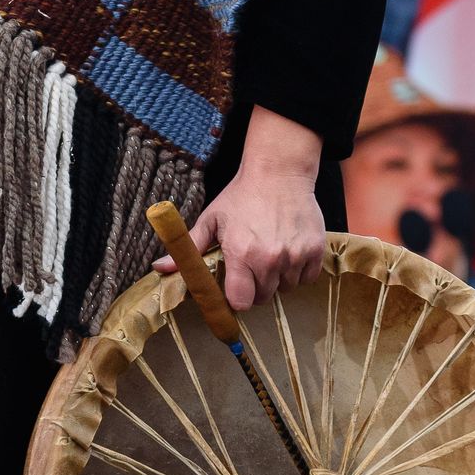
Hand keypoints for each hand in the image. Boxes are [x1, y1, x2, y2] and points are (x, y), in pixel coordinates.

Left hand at [177, 109, 325, 311]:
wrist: (279, 172)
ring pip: (286, 289)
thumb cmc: (242, 196)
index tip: (234, 287)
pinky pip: (307, 278)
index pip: (240, 301)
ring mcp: (294, 255)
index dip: (235, 298)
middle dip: (255, 288)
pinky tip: (289, 252)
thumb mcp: (212, 219)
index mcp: (240, 253)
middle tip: (251, 267)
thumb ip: (190, 247)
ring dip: (278, 280)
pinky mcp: (315, 250)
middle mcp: (269, 258)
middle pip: (262, 298)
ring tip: (271, 255)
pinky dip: (299, 272)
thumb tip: (160, 268)